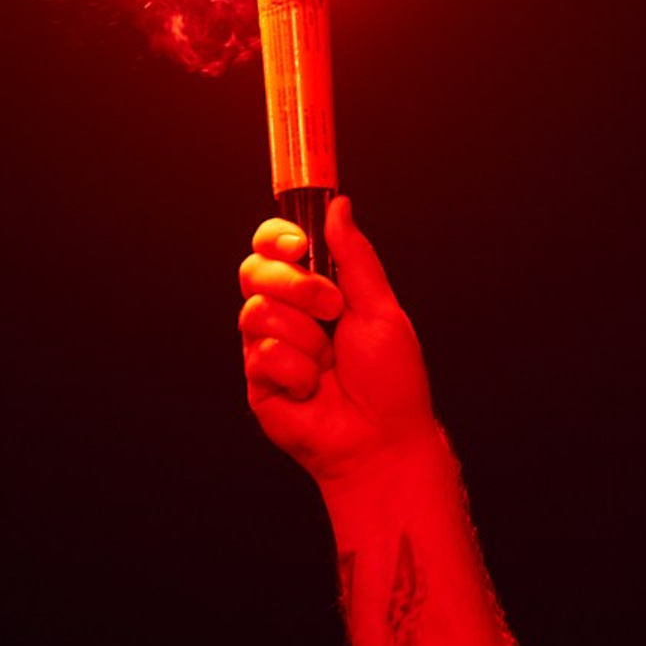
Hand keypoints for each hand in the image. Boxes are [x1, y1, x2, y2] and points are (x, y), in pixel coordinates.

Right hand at [238, 197, 435, 483]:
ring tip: (329, 362)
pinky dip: (298, 371)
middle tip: (333, 311)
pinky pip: (262, 354)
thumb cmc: (391, 382)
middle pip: (255, 271)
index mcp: (316, 293)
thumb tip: (339, 206)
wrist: (383, 438)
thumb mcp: (381, 309)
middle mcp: (287, 316)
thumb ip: (355, 258)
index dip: (275, 238)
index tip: (297, 244)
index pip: (275, 248)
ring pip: (256, 311)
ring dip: (304, 336)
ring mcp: (268, 348)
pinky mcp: (257, 381)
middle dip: (298, 286)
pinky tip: (314, 389)